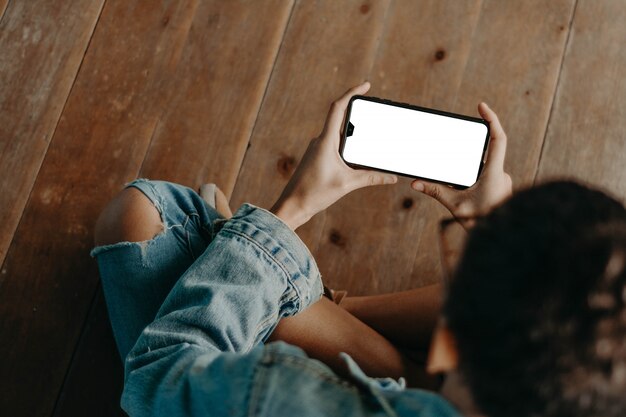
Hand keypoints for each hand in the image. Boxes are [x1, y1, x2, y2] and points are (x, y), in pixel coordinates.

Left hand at [271, 82, 397, 229]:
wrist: (292, 205)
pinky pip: (334, 145)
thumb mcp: (347, 184)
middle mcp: (320, 141)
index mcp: (325, 141)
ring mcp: (318, 148)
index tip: (366, 85)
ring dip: (353, 131)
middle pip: (341, 118)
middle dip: (357, 113)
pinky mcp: (317, 157)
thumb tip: (391, 177)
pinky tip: (357, 154)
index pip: (338, 108)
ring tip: (370, 132)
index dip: (352, 92)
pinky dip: (347, 145)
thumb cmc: (314, 194)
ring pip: (338, 133)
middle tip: (374, 109)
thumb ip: (371, 178)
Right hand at [411, 102, 511, 218]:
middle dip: (470, 154)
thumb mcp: (455, 206)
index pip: (497, 139)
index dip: (491, 119)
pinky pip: (487, 177)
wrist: (500, 241)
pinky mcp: (500, 190)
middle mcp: (501, 175)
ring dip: (471, 171)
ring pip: (485, 167)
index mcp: (494, 173)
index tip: (481, 106)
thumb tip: (415, 183)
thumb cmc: (481, 224)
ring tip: (462, 187)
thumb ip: (435, 191)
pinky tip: (466, 191)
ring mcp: (502, 182)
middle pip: (486, 152)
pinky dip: (474, 179)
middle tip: (459, 159)